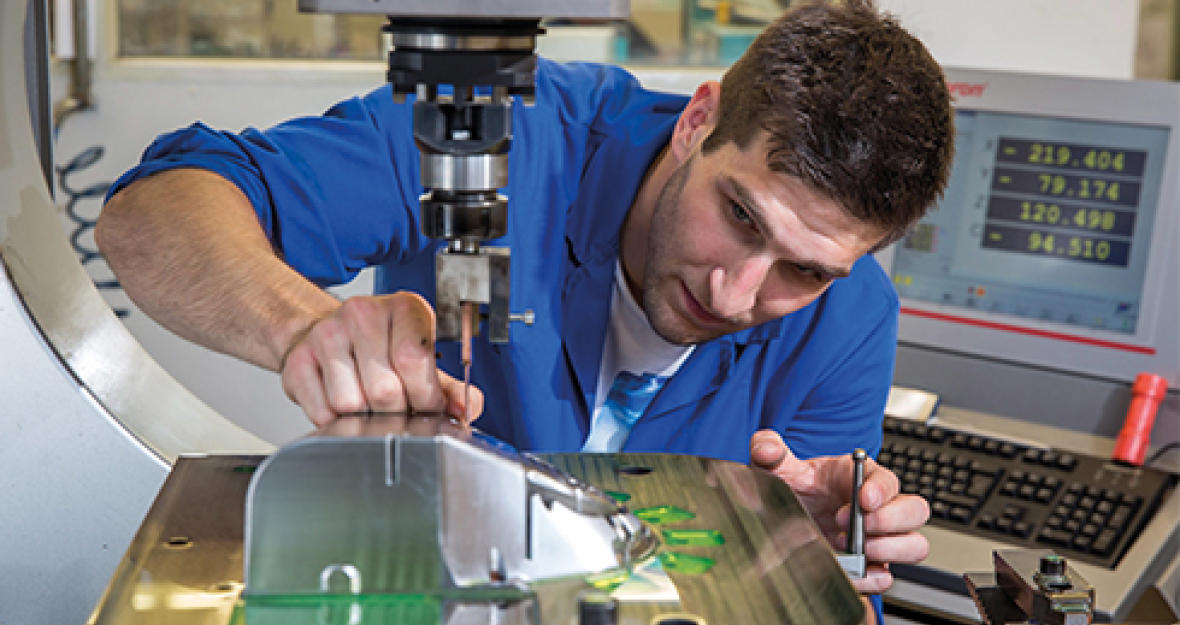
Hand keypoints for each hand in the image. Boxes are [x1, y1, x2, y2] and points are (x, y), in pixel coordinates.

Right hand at [280, 291, 483, 426]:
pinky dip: (336, 421)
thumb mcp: (424, 359)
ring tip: (370, 404)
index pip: (414, 359)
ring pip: (351, 404)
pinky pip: (322, 411)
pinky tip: (344, 405)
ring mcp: (327, 334)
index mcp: (404, 308)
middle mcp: (363, 313)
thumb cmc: (382, 347)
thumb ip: (450, 387)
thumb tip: (464, 408)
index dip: (425, 396)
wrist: (327, 332)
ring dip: (364, 418)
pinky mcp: (299, 359)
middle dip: (397, 412)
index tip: (428, 407)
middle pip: (384, 389)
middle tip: (399, 409)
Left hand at [749, 429, 929, 594]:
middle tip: (857, 527)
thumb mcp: (778, 468)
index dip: (880, 490)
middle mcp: (878, 508)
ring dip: (890, 550)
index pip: (887, 480)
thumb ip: (769, 449)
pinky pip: (888, 577)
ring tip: (857, 551)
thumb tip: (767, 447)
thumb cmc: (795, 490)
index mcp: (859, 478)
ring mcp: (879, 538)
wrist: (785, 522)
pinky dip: (873, 579)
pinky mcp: (872, 565)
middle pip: (916, 510)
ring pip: (915, 545)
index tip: (864, 500)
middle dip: (890, 521)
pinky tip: (852, 572)